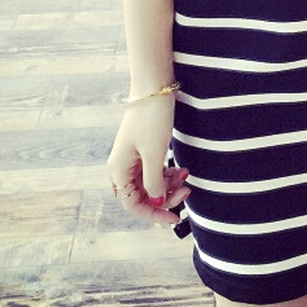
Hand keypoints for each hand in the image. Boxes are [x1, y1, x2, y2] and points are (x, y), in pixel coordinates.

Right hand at [107, 99, 189, 226]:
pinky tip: (181, 169)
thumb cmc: (152, 119)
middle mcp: (122, 166)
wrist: (154, 87)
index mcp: (119, 170)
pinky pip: (153, 170)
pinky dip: (167, 173)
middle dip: (164, 197)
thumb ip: (154, 182)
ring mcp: (132, 157)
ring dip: (168, 184)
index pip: (134, 205)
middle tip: (186, 191)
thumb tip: (157, 202)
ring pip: (150, 184)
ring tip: (186, 175)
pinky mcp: (142, 149)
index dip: (154, 214)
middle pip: (142, 196)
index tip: (176, 218)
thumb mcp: (155, 154)